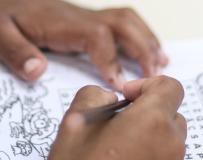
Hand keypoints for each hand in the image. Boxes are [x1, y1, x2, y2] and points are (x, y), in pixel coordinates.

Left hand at [0, 0, 167, 89]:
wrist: (7, 2)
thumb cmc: (5, 17)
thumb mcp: (0, 33)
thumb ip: (16, 52)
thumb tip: (38, 71)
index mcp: (62, 22)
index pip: (97, 35)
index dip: (112, 59)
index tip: (120, 84)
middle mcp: (82, 17)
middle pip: (122, 24)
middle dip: (142, 49)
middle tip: (153, 76)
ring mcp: (89, 17)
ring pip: (128, 21)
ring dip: (148, 41)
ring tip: (163, 64)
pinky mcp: (92, 22)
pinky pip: (125, 25)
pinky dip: (143, 37)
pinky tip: (152, 52)